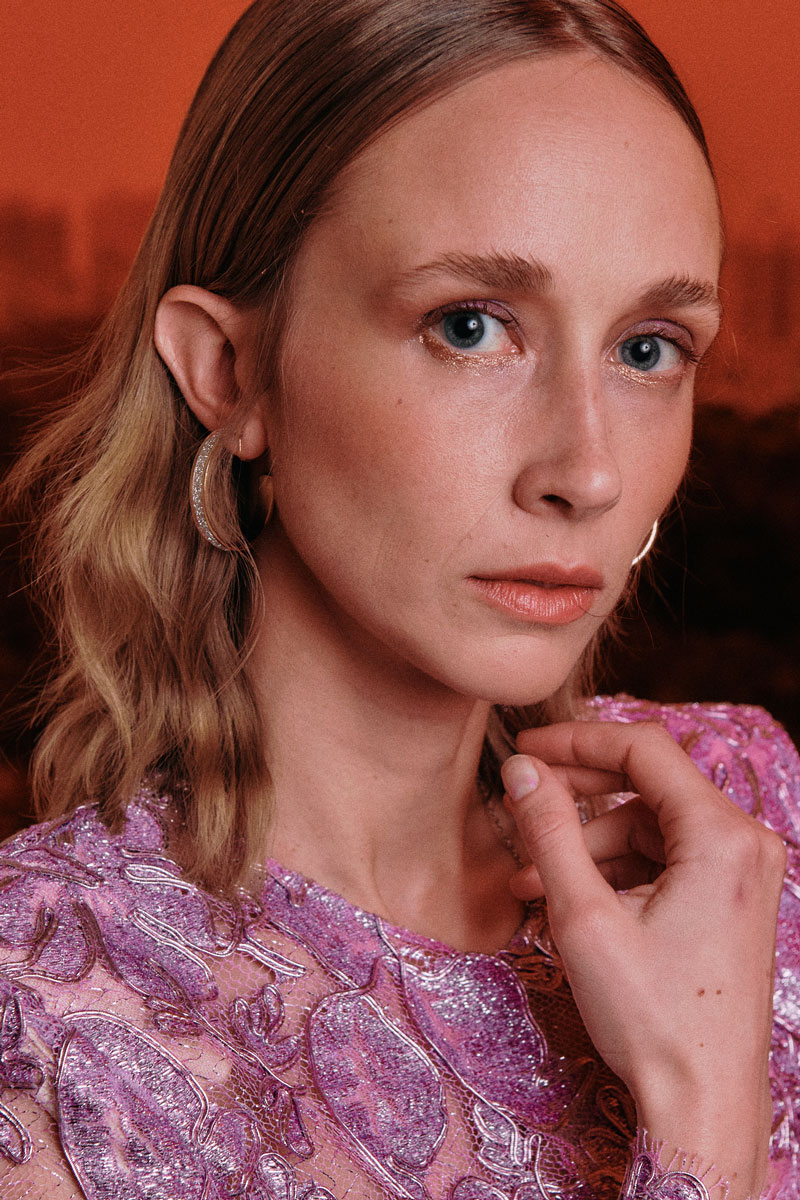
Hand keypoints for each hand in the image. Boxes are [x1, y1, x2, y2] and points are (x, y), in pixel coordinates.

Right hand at [501, 720, 786, 1198]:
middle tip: (520, 803)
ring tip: (532, 884)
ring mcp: (744, 874)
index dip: (575, 741)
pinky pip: (666, 859)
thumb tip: (521, 770)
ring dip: (587, 845)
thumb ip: (548, 830)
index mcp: (722, 836)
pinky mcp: (732, 900)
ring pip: (650, 826)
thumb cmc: (651, 1018)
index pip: (643, 750)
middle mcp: (745, 844)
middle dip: (576, 797)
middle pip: (647, 786)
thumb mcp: (583, 915)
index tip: (524, 748)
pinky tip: (569, 901)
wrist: (703, 1104)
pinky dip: (616, 871)